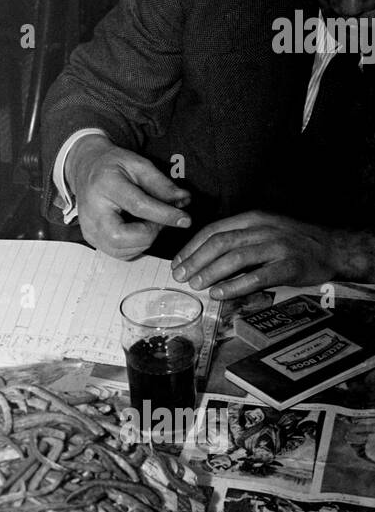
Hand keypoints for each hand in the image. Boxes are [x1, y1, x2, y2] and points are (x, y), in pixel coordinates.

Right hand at [67, 134, 190, 258]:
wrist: (85, 169)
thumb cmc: (112, 165)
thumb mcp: (138, 164)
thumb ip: (161, 184)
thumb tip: (184, 201)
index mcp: (105, 185)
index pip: (137, 206)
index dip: (164, 215)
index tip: (185, 219)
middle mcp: (92, 211)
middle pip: (123, 237)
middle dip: (151, 232)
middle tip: (161, 219)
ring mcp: (89, 229)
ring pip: (123, 250)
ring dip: (145, 240)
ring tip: (150, 221)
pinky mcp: (91, 240)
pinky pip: (120, 253)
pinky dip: (136, 245)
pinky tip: (138, 229)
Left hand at [172, 211, 373, 299]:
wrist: (334, 248)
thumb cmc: (294, 241)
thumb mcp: (264, 230)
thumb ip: (238, 239)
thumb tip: (204, 259)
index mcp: (253, 218)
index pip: (214, 230)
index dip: (192, 247)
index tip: (177, 262)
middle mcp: (263, 228)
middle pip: (220, 242)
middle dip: (195, 259)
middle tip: (180, 276)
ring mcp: (277, 246)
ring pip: (236, 257)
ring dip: (211, 271)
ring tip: (195, 284)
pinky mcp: (289, 265)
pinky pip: (257, 276)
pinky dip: (235, 285)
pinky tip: (220, 293)